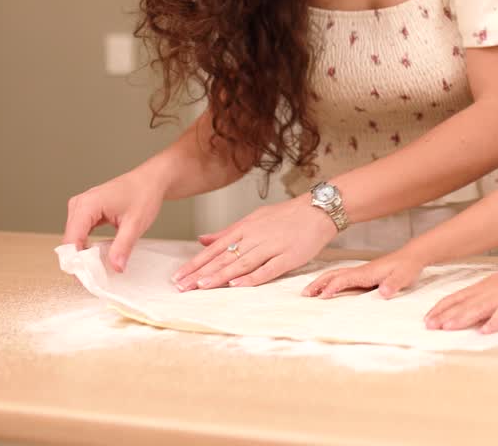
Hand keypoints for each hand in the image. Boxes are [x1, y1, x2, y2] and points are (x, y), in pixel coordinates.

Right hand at [64, 171, 164, 271]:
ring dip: (82, 254)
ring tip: (96, 269)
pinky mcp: (86, 212)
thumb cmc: (144, 194)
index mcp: (87, 205)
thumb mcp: (136, 224)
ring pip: (73, 238)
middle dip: (79, 260)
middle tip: (93, 277)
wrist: (151, 180)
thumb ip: (123, 246)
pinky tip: (97, 257)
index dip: (76, 261)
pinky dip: (86, 246)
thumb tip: (115, 267)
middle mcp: (79, 204)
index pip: (71, 239)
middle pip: (69, 240)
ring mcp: (80, 207)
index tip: (85, 278)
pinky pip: (80, 233)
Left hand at [173, 198, 336, 290]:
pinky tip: (237, 285)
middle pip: (224, 258)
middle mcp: (255, 237)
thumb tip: (202, 239)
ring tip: (202, 287)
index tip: (179, 277)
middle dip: (201, 273)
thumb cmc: (287, 215)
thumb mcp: (254, 218)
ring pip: (241, 263)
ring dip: (220, 276)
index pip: (215, 248)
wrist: (318, 210)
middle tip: (181, 287)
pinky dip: (252, 277)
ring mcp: (272, 247)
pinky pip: (268, 269)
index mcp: (245, 228)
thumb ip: (228, 232)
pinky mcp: (289, 257)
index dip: (196, 263)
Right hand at [302, 250, 425, 298]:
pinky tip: (328, 289)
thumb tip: (383, 293)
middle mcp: (360, 271)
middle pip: (334, 275)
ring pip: (336, 275)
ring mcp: (361, 272)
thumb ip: (393, 284)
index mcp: (367, 272)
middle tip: (304, 295)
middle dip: (318, 284)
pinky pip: (342, 278)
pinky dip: (331, 282)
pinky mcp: (364, 275)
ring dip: (321, 282)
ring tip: (309, 293)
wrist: (413, 256)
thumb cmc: (407, 266)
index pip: (345, 279)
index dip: (333, 287)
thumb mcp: (403, 276)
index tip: (322, 297)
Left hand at [424, 260, 497, 333]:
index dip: (440, 308)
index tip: (427, 318)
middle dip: (444, 316)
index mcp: (479, 289)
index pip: (455, 298)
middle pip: (462, 305)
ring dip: (462, 318)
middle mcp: (485, 293)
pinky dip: (493, 323)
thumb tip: (466, 312)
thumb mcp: (493, 286)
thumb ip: (480, 298)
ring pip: (477, 309)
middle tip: (429, 326)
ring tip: (448, 328)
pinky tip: (485, 331)